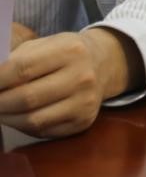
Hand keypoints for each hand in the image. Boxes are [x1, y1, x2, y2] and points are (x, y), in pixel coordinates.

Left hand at [0, 27, 141, 137]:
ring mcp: (85, 101)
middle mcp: (82, 76)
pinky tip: (19, 117)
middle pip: (27, 98)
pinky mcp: (84, 121)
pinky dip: (24, 127)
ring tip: (1, 110)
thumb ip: (17, 59)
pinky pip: (44, 131)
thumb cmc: (65, 53)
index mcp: (71, 50)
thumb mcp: (45, 44)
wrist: (103, 64)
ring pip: (33, 120)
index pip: (22, 68)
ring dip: (8, 118)